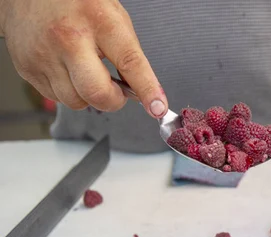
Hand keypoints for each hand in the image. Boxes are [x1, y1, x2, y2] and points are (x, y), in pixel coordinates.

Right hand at [0, 0, 167, 117]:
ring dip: (88, 96)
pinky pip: (56, 97)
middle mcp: (69, 38)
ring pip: (76, 101)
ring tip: (86, 71)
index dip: (147, 90)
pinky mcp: (27, 67)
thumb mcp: (112, 16)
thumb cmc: (76, 1)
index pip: (130, 62)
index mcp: (98, 21)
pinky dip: (67, 91)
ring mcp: (44, 54)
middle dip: (113, 101)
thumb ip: (127, 52)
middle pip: (97, 93)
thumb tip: (139, 90)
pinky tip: (66, 69)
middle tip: (117, 93)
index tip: (157, 107)